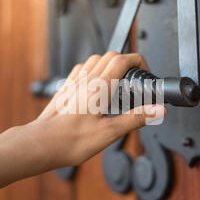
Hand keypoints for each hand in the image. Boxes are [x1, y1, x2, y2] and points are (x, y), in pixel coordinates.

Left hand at [18, 52, 166, 175]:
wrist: (41, 144)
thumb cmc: (70, 141)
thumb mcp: (109, 133)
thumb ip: (135, 118)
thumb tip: (157, 110)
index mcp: (99, 87)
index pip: (122, 59)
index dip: (138, 61)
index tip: (145, 72)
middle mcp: (85, 80)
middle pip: (110, 55)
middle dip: (127, 62)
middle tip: (134, 79)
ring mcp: (74, 82)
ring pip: (95, 60)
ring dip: (110, 64)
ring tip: (118, 83)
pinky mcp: (66, 88)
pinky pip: (82, 69)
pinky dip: (94, 70)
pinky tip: (96, 86)